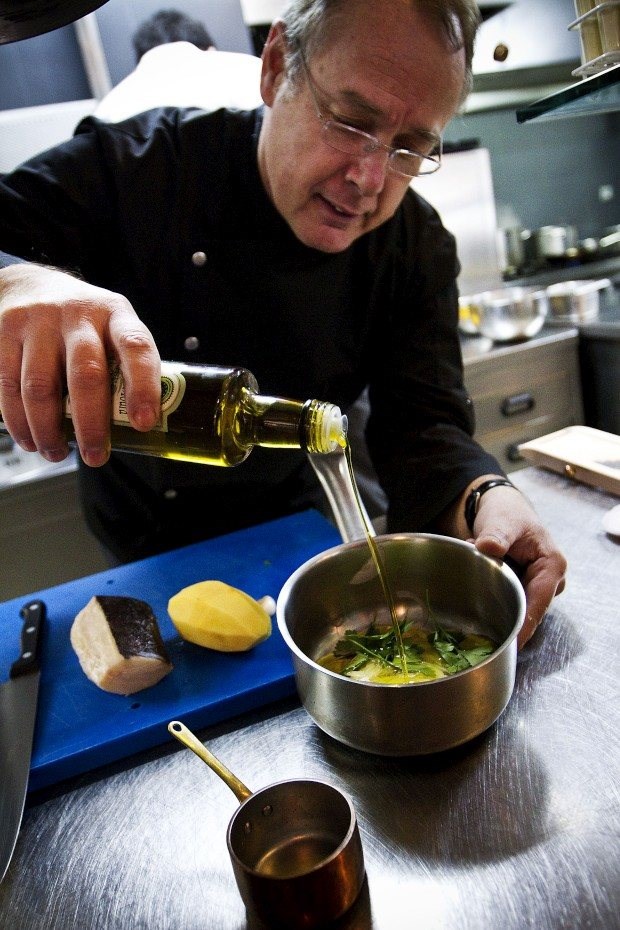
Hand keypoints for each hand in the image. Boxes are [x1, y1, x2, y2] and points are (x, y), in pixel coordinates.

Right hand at [0, 263, 160, 465]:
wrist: (32, 285)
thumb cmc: (84, 323)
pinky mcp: (4, 333)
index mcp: (116, 315)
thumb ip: (123, 368)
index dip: (143, 386)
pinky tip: (29, 439)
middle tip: (95, 456)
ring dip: (48, 431)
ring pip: (40, 387)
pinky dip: (18, 421)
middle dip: (91, 425)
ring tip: (56, 453)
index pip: (136, 347)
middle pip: (86, 374)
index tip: (144, 423)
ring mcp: (38, 321)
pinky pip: (7, 385)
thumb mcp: (113, 329)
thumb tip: (136, 430)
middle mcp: (78, 314)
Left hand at [472, 484, 566, 647]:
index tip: (511, 643)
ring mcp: (535, 587)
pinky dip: (488, 590)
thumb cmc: (508, 513)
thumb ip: (497, 534)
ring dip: (490, 594)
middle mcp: (549, 582)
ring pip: (513, 605)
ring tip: (474, 569)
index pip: (539, 603)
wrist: (502, 509)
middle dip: (499, 604)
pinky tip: (475, 575)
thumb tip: (489, 547)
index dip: (524, 624)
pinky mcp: (520, 590)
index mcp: (552, 566)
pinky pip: (505, 599)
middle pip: (526, 609)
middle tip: (473, 591)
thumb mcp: (502, 520)